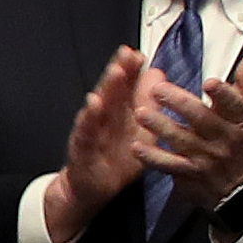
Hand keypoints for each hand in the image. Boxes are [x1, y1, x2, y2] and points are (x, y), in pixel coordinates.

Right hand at [45, 47, 151, 242]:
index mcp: (120, 113)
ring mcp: (92, 130)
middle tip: (127, 55)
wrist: (89, 188)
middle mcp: (105, 118)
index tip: (140, 54)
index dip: (133, 70)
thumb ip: (147, 103)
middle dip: (121, 71)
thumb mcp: (138, 132)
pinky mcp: (83, 147)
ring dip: (107, 88)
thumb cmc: (113, 158)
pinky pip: (86, 130)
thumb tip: (159, 75)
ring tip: (116, 72)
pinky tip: (93, 104)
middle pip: (113, 90)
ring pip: (100, 106)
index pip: (127, 86)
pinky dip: (89, 117)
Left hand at [131, 48, 242, 212]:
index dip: (224, 94)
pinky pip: (168, 164)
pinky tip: (137, 146)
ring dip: (160, 127)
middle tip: (158, 90)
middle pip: (202, 119)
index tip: (211, 83)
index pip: (235, 105)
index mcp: (240, 120)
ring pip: (181, 140)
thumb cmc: (238, 140)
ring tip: (142, 113)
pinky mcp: (189, 172)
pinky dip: (152, 156)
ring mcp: (206, 157)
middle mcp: (224, 138)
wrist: (237, 185)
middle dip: (180, 104)